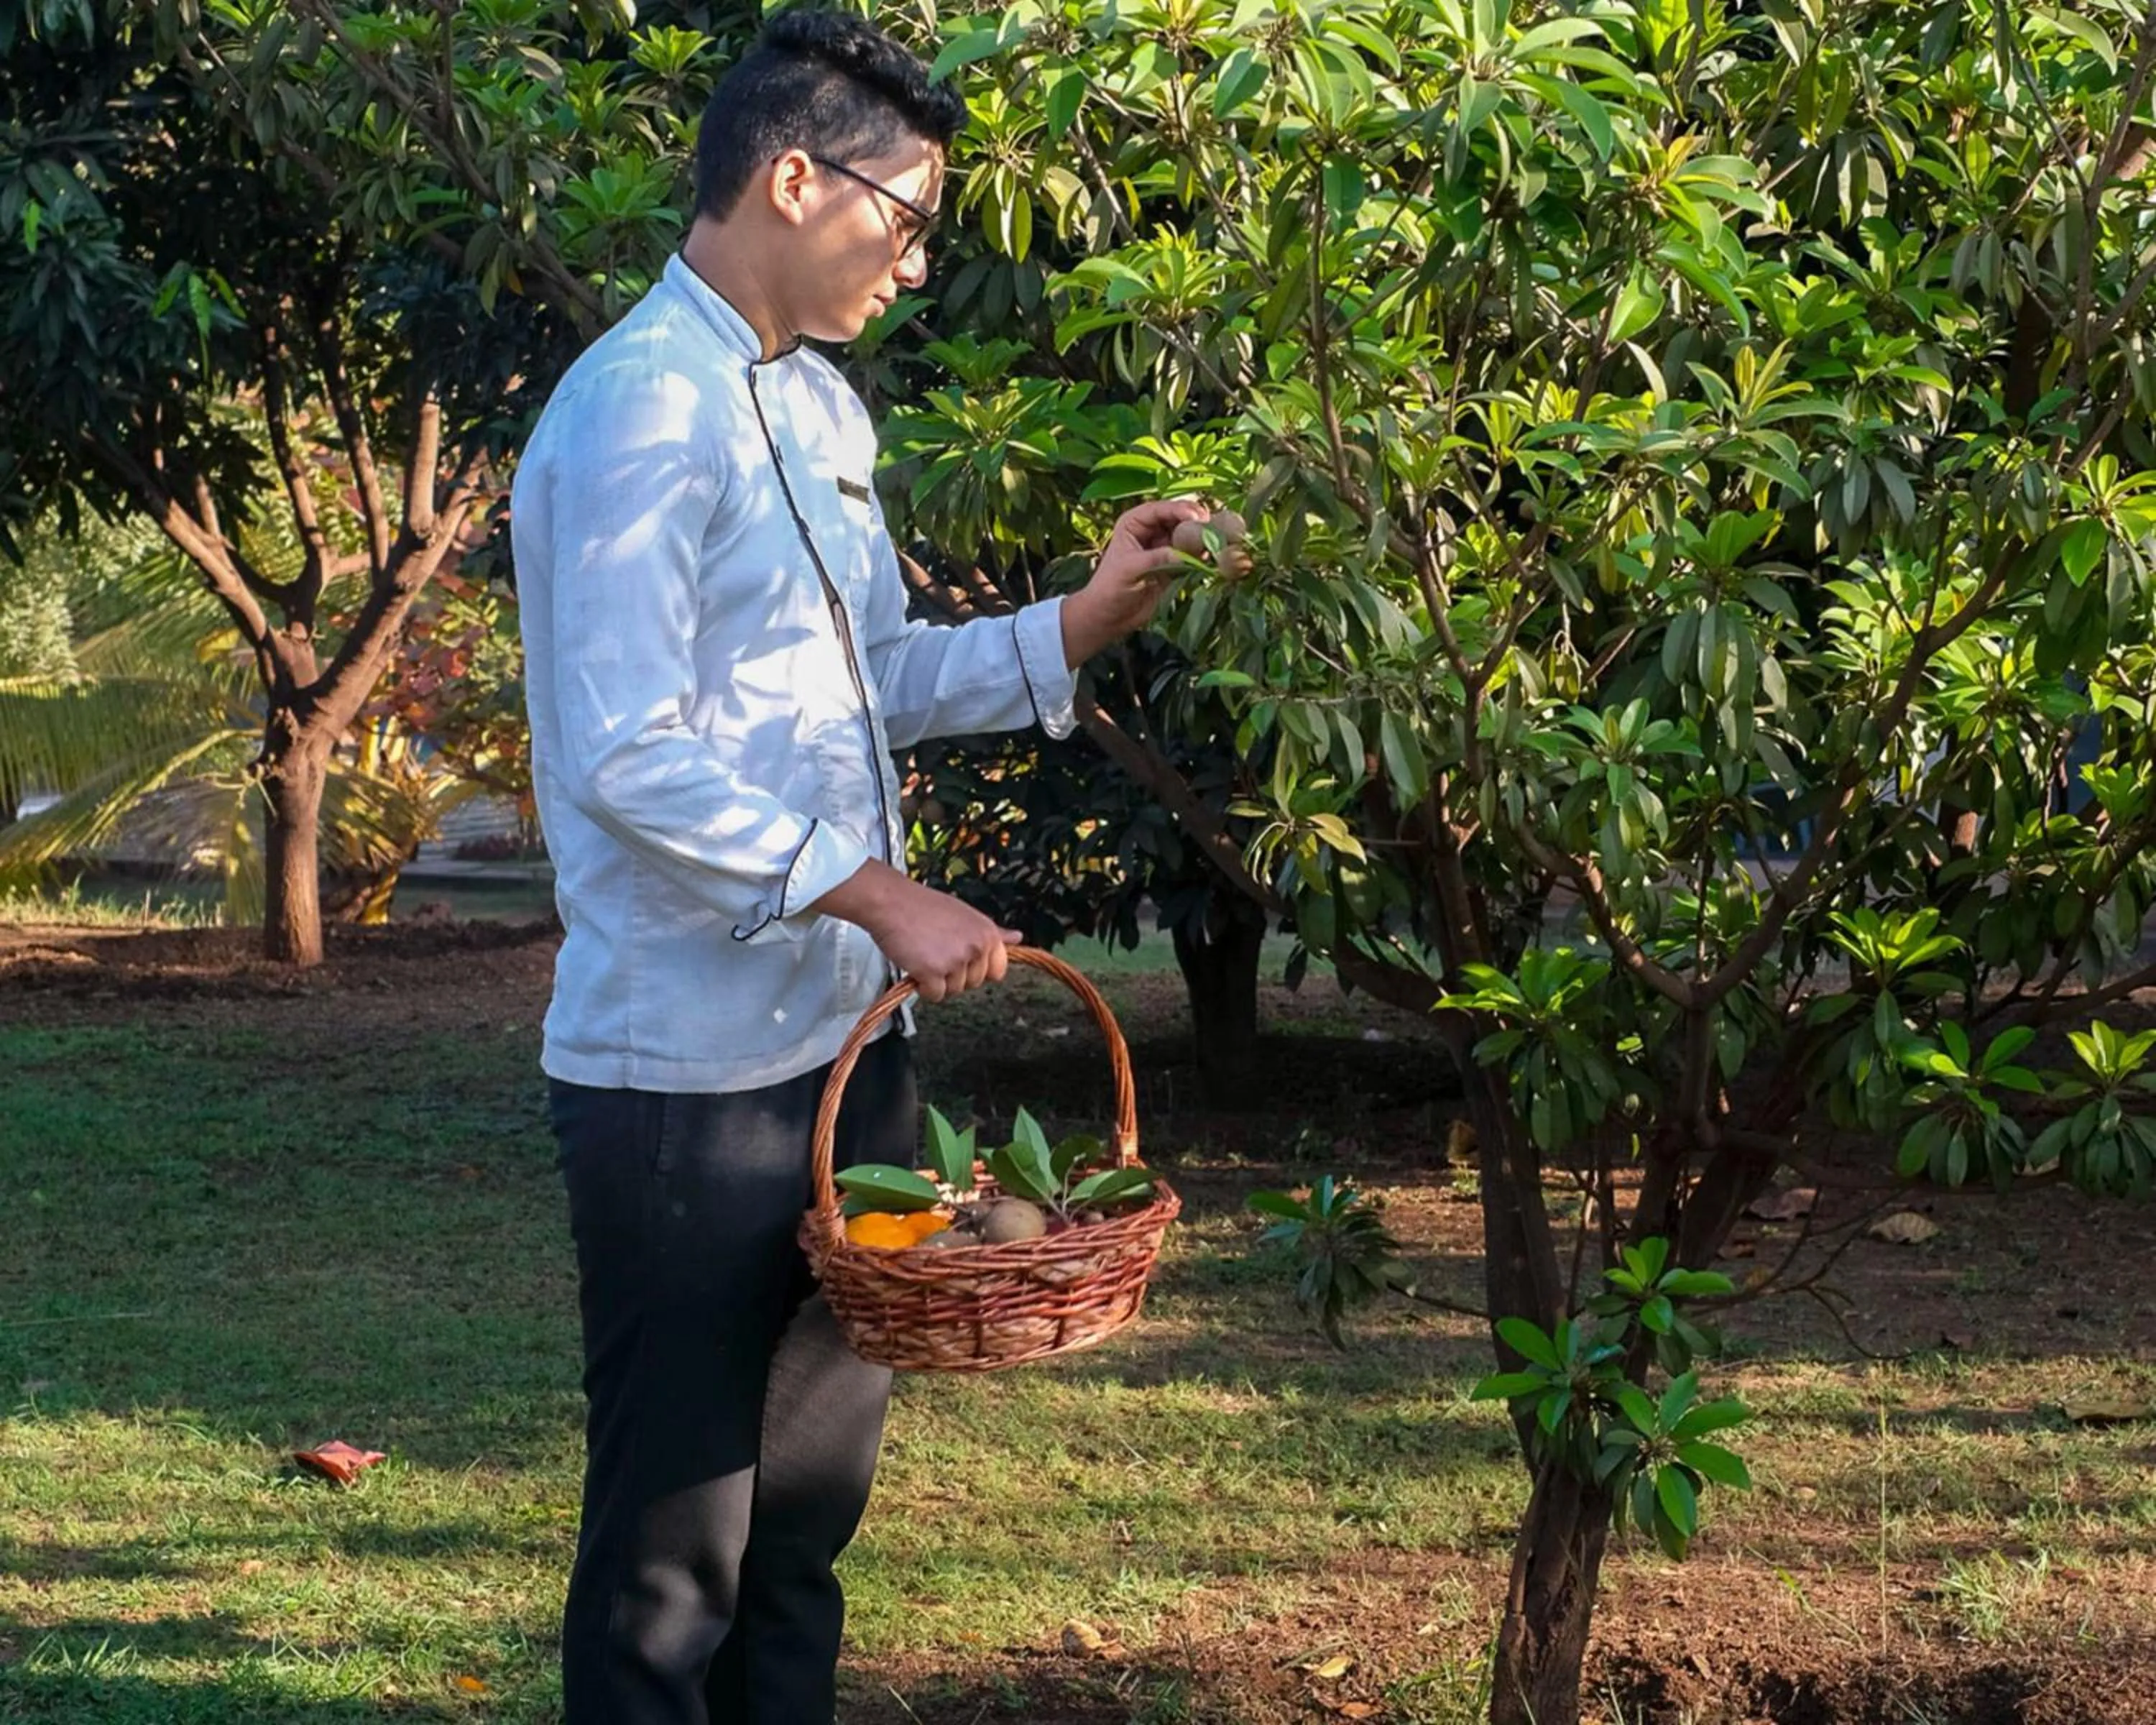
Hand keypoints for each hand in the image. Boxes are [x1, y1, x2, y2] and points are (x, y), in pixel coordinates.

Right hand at [809, 862, 1018, 1002]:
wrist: (891, 902)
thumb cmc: (924, 907)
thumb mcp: (965, 915)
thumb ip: (991, 932)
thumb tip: (1018, 938)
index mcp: (987, 932)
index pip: (997, 971)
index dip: (977, 969)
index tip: (961, 959)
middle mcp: (977, 947)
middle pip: (973, 984)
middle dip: (954, 975)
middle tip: (935, 950)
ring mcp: (956, 961)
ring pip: (954, 991)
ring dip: (937, 981)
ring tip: (924, 954)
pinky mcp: (933, 972)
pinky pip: (935, 996)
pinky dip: (923, 987)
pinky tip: (915, 965)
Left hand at [1060, 497, 1210, 667]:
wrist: (1110, 616)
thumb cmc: (1111, 588)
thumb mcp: (1130, 569)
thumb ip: (1156, 559)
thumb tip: (1183, 555)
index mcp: (1134, 523)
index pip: (1160, 509)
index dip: (1179, 510)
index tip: (1197, 516)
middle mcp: (1151, 531)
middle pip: (1179, 518)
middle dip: (1196, 522)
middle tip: (1213, 527)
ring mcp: (1164, 547)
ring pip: (1188, 536)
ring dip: (1202, 538)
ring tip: (1218, 541)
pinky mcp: (1174, 565)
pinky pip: (1192, 555)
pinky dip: (1202, 556)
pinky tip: (1212, 557)